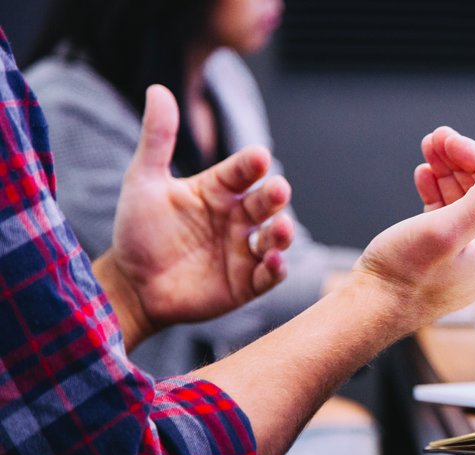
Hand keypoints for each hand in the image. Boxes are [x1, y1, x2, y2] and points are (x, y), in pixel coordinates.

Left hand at [95, 85, 294, 350]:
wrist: (130, 285)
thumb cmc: (138, 231)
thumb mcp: (143, 181)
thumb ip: (157, 138)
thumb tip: (158, 89)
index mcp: (219, 190)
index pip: (242, 171)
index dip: (252, 164)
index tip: (258, 157)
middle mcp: (237, 217)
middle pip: (265, 202)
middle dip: (275, 196)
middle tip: (278, 190)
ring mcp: (244, 250)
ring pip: (275, 237)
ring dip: (283, 233)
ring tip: (281, 229)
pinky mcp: (246, 283)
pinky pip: (269, 275)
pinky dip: (276, 269)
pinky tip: (273, 262)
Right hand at [350, 127, 474, 328]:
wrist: (370, 308)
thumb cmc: (404, 277)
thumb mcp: (446, 230)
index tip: (449, 139)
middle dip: (460, 161)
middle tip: (436, 137)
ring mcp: (469, 254)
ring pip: (465, 200)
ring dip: (447, 172)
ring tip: (427, 149)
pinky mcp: (445, 254)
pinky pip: (449, 214)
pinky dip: (437, 191)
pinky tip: (424, 175)